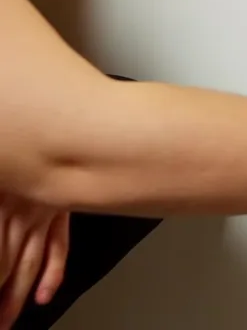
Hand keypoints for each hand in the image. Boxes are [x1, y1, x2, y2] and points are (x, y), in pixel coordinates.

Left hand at [0, 195, 69, 328]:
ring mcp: (42, 214)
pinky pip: (59, 246)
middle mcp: (17, 213)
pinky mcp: (60, 210)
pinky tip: (43, 297)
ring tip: (6, 321)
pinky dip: (53, 274)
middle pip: (5, 266)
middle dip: (2, 298)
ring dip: (17, 296)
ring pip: (29, 263)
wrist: (24, 116)